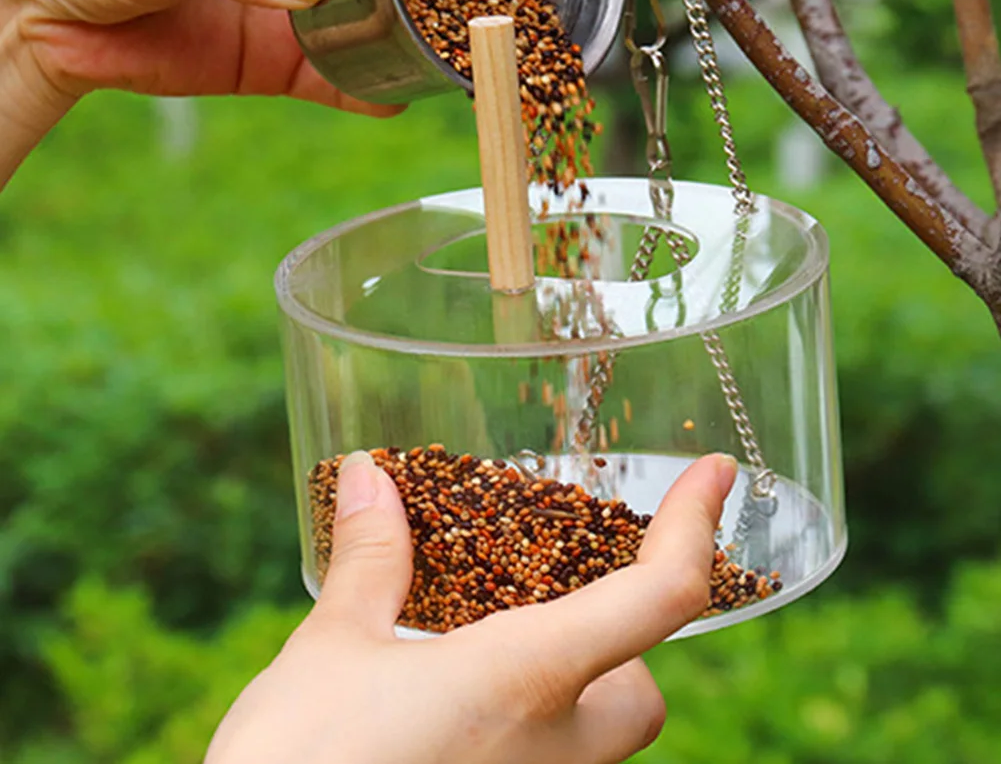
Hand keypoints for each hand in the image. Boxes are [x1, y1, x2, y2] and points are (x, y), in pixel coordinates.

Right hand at [206, 451, 735, 763]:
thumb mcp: (330, 651)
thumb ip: (368, 560)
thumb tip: (370, 476)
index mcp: (527, 679)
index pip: (662, 599)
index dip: (697, 526)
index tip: (716, 473)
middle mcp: (554, 751)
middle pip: (642, 692)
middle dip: (619, 638)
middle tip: (551, 590)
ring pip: (600, 738)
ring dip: (573, 684)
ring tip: (494, 639)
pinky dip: (528, 725)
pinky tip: (459, 704)